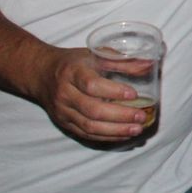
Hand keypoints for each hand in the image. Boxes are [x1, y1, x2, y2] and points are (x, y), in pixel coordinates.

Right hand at [32, 47, 151, 143]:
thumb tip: (150, 66)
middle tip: (141, 116)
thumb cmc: (73, 63)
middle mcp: (65, 94)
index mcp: (72, 73)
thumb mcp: (95, 55)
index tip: (134, 94)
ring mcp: (63, 111)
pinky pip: (86, 134)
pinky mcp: (64, 123)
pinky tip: (124, 134)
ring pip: (90, 127)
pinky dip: (107, 137)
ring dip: (116, 130)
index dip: (113, 91)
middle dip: (120, 116)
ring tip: (137, 129)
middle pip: (92, 110)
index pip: (92, 85)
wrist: (41, 74)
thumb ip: (123, 61)